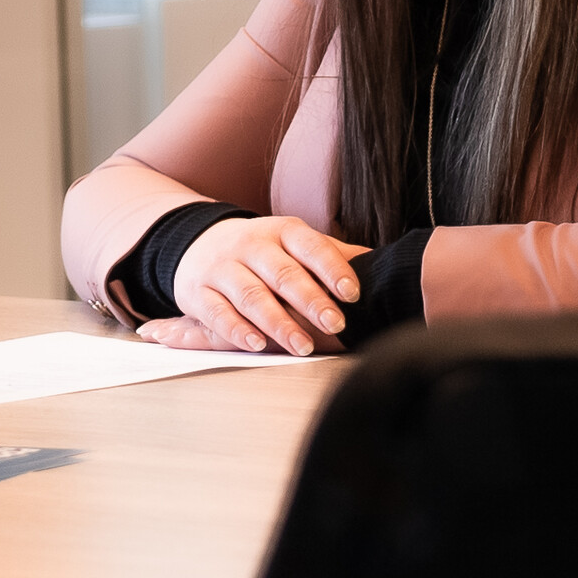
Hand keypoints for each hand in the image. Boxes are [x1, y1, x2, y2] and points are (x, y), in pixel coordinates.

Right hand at [142, 216, 371, 355]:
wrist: (198, 243)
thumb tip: (379, 262)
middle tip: (336, 325)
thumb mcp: (294, 243)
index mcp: (281, 231)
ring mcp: (222, 268)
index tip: (353, 293)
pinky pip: (218, 313)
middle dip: (311, 301)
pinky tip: (257, 344)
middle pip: (283, 274)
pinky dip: (238, 330)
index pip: (310, 246)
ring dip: (279, 323)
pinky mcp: (198, 293)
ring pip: (252, 296)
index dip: (333, 269)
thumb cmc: (262, 250)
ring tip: (303, 346)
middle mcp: (251, 245)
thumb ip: (331, 254)